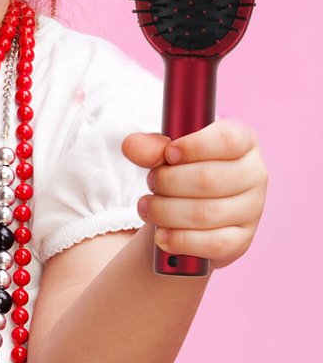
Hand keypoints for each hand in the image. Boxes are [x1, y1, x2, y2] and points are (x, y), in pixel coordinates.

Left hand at [121, 118, 268, 270]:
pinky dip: (181, 240)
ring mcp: (251, 210)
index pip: (228, 140)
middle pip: (209, 179)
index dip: (195, 146)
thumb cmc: (182, 167)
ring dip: (166, 211)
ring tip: (147, 207)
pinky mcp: (241, 240)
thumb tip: (131, 147)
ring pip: (206, 213)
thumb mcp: (166, 150)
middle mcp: (254, 174)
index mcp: (243, 140)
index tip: (168, 154)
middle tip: (151, 181)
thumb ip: (149, 145)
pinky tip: (161, 236)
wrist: (188, 207)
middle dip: (169, 181)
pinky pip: (212, 244)